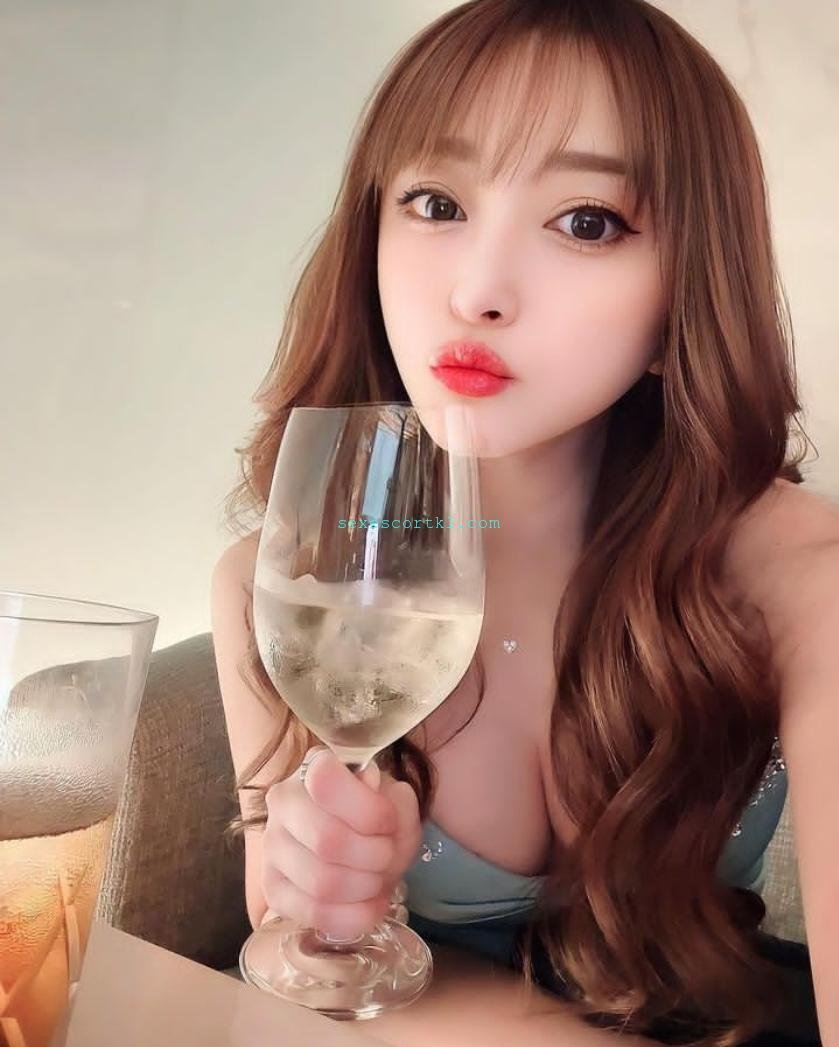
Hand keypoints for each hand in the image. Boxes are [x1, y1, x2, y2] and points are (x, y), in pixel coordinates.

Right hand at [260, 745, 421, 938]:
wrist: (361, 846)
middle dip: (373, 856)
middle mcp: (283, 804)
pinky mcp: (273, 890)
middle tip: (388, 857)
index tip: (388, 823)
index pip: (326, 782)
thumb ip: (393, 797)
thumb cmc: (376, 818)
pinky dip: (352, 916)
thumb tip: (369, 788)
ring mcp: (272, 848)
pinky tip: (369, 905)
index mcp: (313, 769)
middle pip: (328, 841)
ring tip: (379, 881)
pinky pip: (313, 913)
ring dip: (365, 887)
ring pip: (321, 882)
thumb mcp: (398, 803)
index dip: (368, 810)